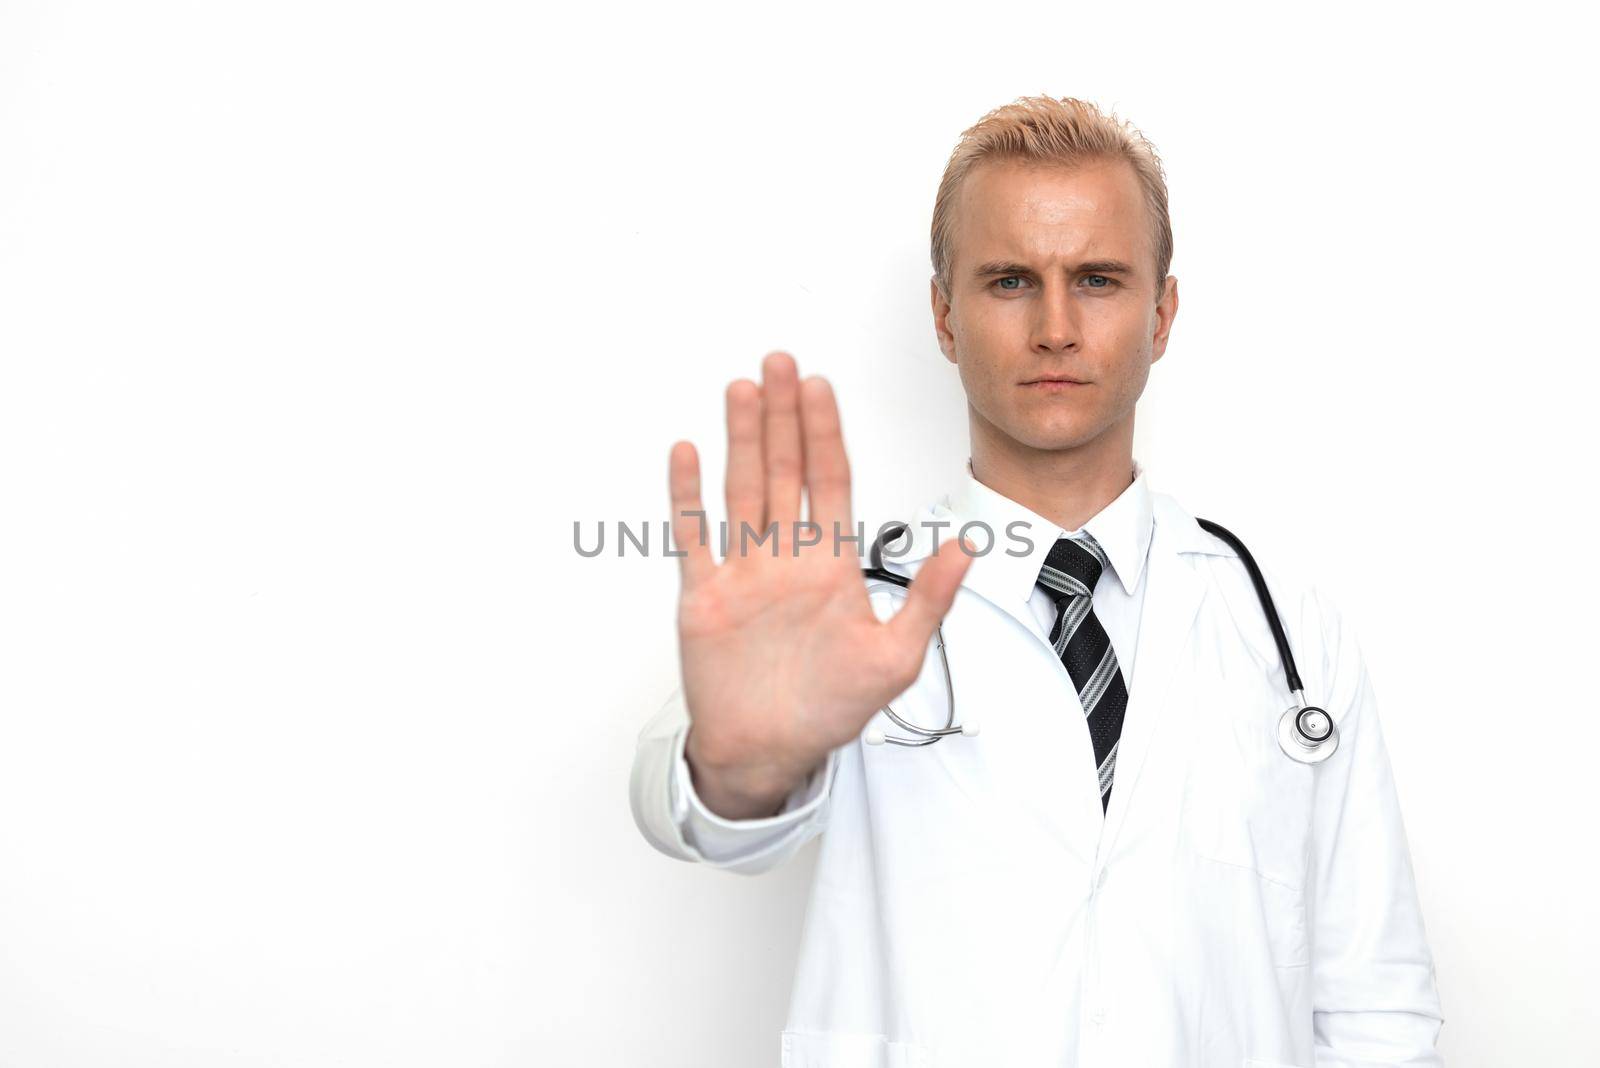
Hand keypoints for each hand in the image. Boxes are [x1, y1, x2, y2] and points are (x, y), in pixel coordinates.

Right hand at [668, 352, 972, 815]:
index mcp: (830, 565)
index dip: (824, 433)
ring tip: (742, 389)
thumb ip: (928, 599)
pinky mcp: (704, 596)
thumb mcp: (896, 658)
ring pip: (742, 490)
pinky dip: (688, 496)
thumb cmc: (830, 710)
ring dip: (740, 439)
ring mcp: (743, 573)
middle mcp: (786, 558)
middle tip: (780, 363)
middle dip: (782, 417)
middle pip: (784, 471)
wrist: (768, 753)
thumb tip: (968, 545)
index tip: (821, 387)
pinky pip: (695, 536)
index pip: (830, 482)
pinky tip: (688, 452)